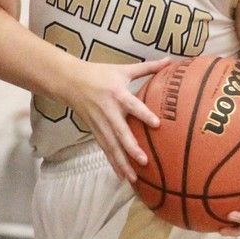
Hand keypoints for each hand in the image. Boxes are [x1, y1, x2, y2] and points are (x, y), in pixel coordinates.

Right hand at [65, 57, 172, 181]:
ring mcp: (100, 124)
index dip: (144, 115)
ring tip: (133, 178)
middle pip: (120, 132)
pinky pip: (105, 149)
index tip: (157, 124)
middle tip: (144, 160)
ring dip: (121, 162)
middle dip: (131, 148)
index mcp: (117, 94)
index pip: (133, 106)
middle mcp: (108, 112)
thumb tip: (170, 60)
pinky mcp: (94, 131)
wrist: (70, 81)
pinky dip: (113, 163)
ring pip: (111, 146)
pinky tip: (121, 176)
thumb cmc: (99, 74)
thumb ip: (147, 68)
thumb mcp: (123, 69)